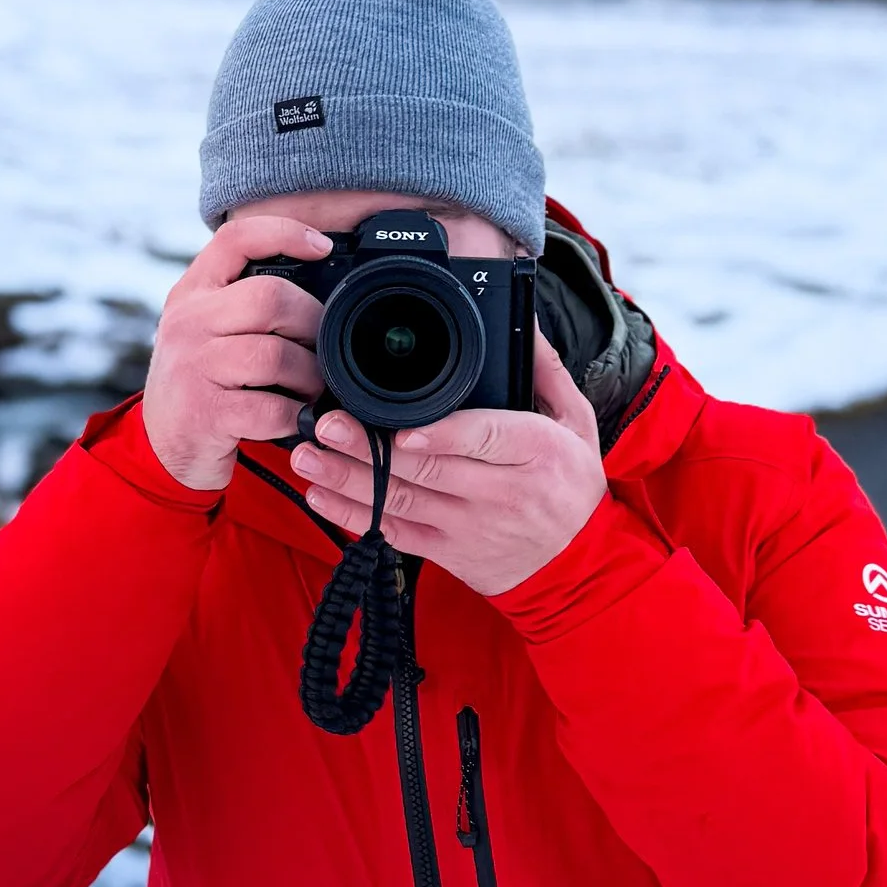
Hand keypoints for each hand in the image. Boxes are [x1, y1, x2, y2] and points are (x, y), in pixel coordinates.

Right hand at [140, 211, 331, 491]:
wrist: (163, 446)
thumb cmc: (202, 381)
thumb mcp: (207, 328)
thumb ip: (244, 301)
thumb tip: (320, 287)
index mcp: (192, 293)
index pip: (236, 239)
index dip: (285, 232)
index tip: (322, 246)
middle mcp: (187, 322)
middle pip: (270, 298)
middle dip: (311, 323)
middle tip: (320, 347)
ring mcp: (192, 367)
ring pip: (277, 355)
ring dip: (309, 377)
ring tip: (309, 388)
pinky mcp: (204, 413)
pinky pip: (272, 408)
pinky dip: (294, 416)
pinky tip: (292, 418)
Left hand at [289, 326, 607, 597]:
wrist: (577, 567)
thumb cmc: (572, 485)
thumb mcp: (575, 422)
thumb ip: (545, 369)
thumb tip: (520, 318)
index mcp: (536, 451)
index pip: (483, 438)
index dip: (438, 435)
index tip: (399, 428)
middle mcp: (501, 492)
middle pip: (428, 469)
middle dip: (370, 447)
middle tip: (327, 424)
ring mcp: (470, 526)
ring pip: (402, 500)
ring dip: (348, 479)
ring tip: (309, 456)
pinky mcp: (448, 551)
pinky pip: (395, 533)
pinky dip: (354, 515)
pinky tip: (322, 494)